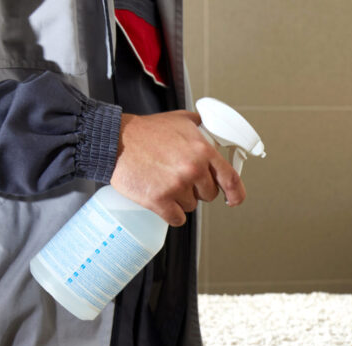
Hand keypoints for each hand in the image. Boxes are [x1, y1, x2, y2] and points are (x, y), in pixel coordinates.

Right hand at [110, 110, 246, 225]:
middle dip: (198, 190)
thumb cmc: (144, 131)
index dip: (235, 193)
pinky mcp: (159, 200)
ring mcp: (176, 186)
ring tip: (165, 182)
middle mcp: (192, 169)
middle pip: (209, 195)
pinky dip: (171, 213)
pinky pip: (177, 218)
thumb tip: (211, 130)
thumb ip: (199, 127)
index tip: (234, 199)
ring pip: (191, 206)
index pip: (230, 178)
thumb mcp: (180, 119)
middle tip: (180, 179)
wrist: (116, 140)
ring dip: (181, 200)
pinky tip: (162, 201)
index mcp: (202, 150)